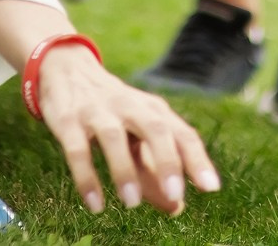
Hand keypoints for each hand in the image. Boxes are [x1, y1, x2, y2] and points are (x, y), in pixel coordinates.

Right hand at [35, 46, 219, 215]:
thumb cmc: (113, 112)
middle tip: (176, 194)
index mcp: (152, 110)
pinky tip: (95, 204)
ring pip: (114, 138)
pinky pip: (77, 149)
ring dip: (124, 171)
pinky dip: (86, 177)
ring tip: (132, 203)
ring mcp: (98, 112)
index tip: (211, 188)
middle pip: (154, 128)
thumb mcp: (136, 135)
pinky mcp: (69, 121)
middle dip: (167, 160)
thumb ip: (154, 170)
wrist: (66, 69)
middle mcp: (129, 106)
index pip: (182, 133)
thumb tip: (176, 207)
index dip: (197, 160)